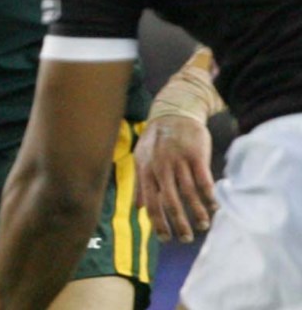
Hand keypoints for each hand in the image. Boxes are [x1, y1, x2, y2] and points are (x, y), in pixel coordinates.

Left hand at [135, 114, 214, 242]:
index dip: (158, 223)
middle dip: (179, 224)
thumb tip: (138, 208)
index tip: (165, 239)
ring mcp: (178, 162)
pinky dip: (210, 196)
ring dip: (197, 213)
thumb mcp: (141, 159)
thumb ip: (140, 184)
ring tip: (203, 226)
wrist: (173, 114)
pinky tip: (215, 207)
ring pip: (189, 193)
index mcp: (145, 172)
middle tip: (186, 239)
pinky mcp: (196, 156)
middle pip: (170, 202)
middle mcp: (161, 169)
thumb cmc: (156, 140)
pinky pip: (204, 180)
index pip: (151, 203)